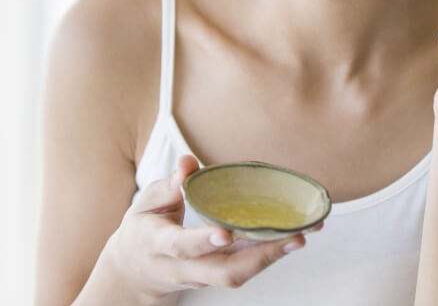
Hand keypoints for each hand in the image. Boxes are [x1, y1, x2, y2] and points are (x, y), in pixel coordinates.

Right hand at [94, 155, 316, 302]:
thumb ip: (168, 185)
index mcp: (159, 245)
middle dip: (261, 258)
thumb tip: (189, 162)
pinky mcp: (217, 274)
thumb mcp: (145, 204)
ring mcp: (203, 276)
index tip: (226, 232)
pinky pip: (245, 268)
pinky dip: (270, 253)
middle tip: (293, 238)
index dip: (203, 241)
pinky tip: (293, 236)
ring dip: (273, 257)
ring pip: (238, 275)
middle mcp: (184, 267)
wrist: (135, 272)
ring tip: (302, 235)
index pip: (182, 247)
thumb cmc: (143, 230)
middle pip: (224, 273)